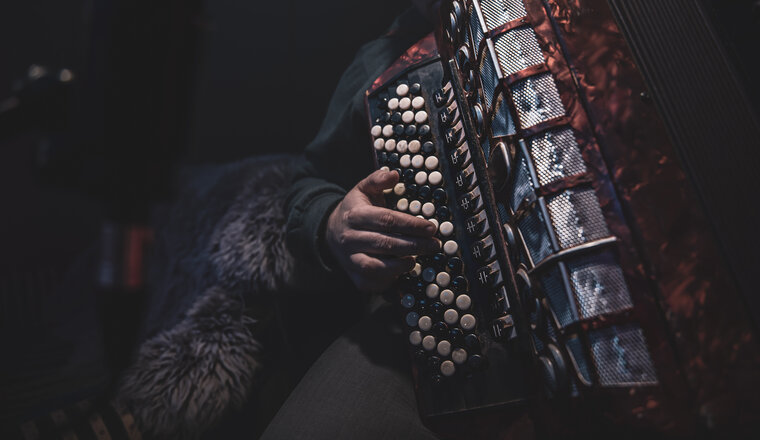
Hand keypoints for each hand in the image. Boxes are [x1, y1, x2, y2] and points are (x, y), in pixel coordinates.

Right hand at [325, 169, 439, 292]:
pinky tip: (402, 271)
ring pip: (375, 266)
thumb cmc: (355, 210)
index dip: (411, 224)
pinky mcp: (353, 276)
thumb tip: (394, 174)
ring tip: (416, 260)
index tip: (431, 227)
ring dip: (400, 265)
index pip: (386, 220)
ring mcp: (350, 259)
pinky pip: (371, 282)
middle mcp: (350, 239)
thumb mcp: (363, 190)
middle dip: (414, 245)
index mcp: (355, 216)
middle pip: (385, 243)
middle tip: (434, 245)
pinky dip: (388, 280)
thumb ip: (378, 180)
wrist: (330, 232)